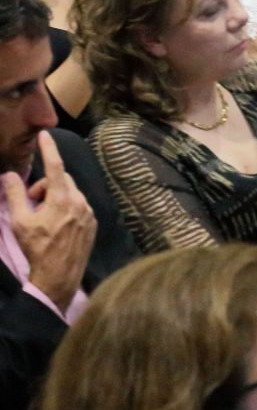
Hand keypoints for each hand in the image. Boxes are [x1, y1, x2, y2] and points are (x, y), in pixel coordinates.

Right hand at [2, 133, 96, 312]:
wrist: (59, 275)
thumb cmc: (37, 248)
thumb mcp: (21, 222)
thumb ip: (15, 195)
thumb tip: (9, 175)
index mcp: (62, 199)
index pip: (55, 166)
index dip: (49, 149)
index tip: (45, 134)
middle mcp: (80, 201)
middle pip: (61, 180)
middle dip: (44, 186)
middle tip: (31, 203)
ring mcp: (89, 212)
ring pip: (70, 193)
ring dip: (54, 198)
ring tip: (43, 218)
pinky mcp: (93, 222)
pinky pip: (78, 206)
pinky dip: (65, 208)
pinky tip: (56, 226)